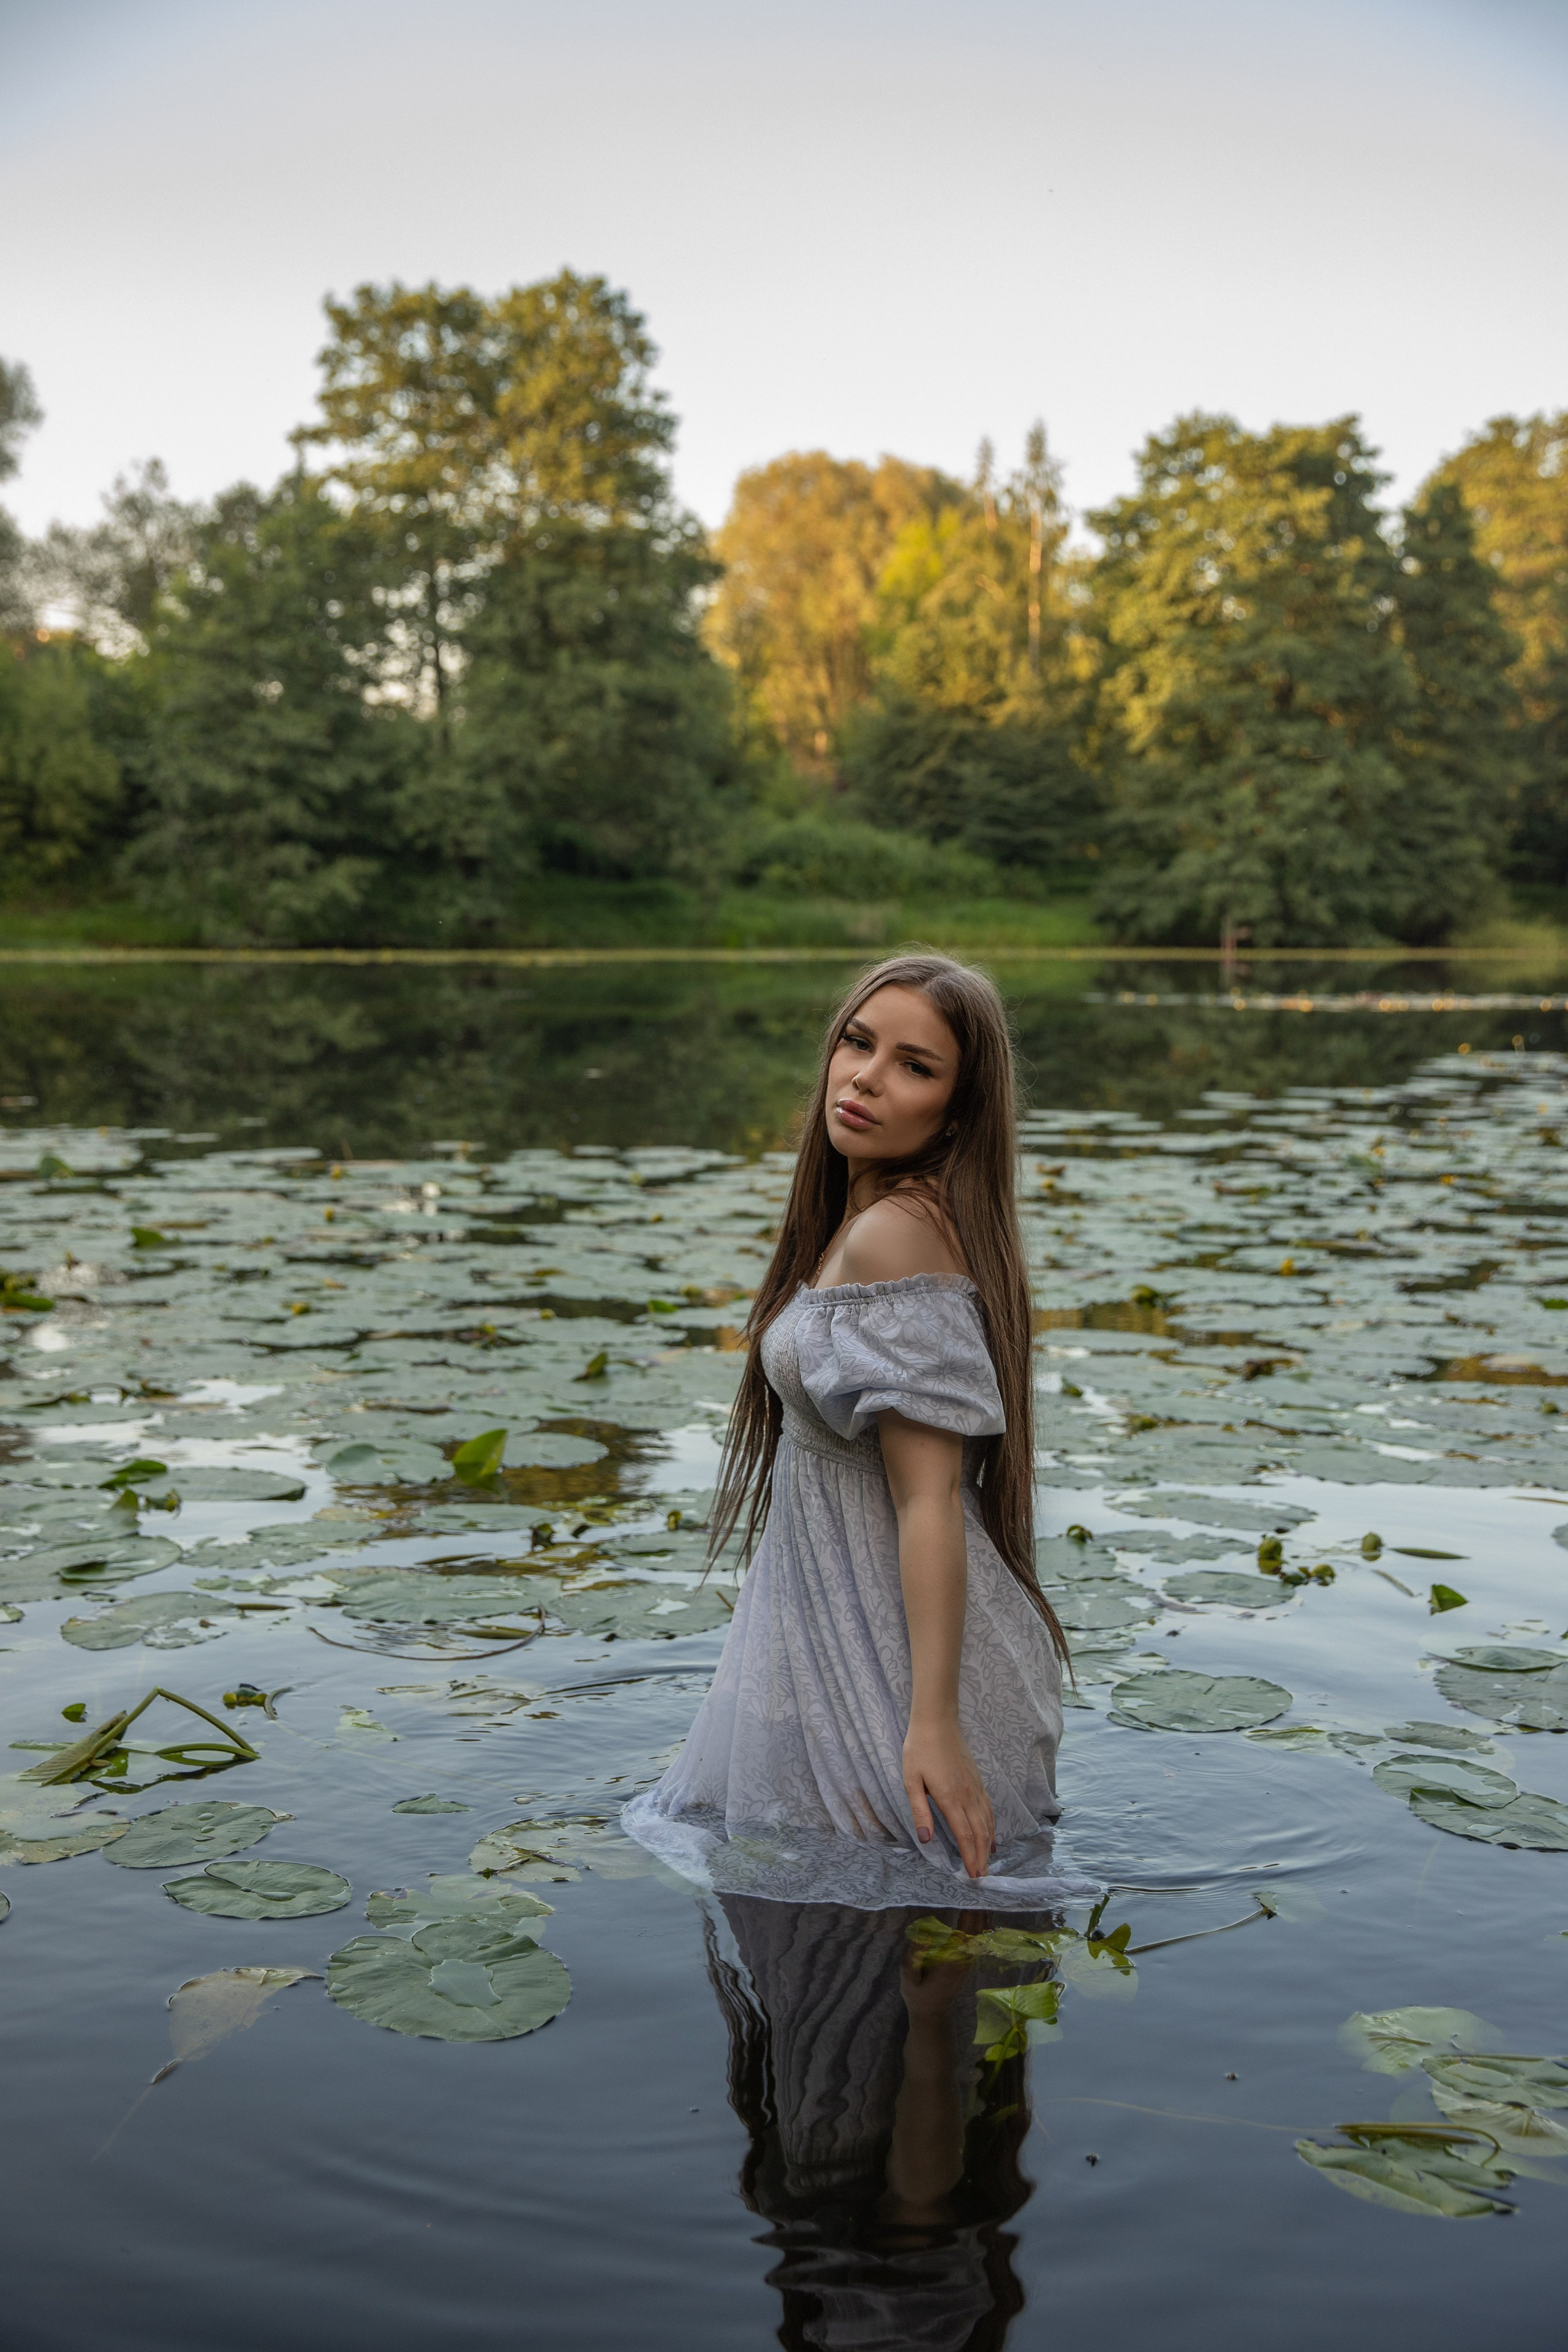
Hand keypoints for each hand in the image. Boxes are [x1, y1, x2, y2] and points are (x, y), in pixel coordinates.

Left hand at [903, 1716, 994, 1879]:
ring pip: (987, 1822)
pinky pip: (988, 1808)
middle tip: (982, 1877)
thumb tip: (926, 1840)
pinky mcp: (977, 1780)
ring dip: (988, 1844)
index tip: (973, 1876)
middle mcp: (967, 1796)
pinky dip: (991, 1825)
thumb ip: (920, 1811)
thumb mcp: (911, 1781)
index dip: (970, 1858)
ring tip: (987, 1862)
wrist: (937, 1721)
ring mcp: (975, 1787)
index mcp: (950, 1798)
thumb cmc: (919, 1750)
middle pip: (979, 1833)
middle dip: (981, 1857)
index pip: (965, 1836)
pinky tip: (990, 1834)